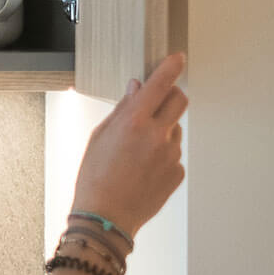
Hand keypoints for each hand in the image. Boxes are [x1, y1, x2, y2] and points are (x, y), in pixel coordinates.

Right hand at [72, 51, 187, 238]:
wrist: (106, 216)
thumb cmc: (95, 178)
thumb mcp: (99, 137)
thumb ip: (122, 109)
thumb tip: (135, 89)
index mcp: (134, 123)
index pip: (159, 84)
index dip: (170, 67)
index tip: (176, 58)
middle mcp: (157, 135)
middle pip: (179, 100)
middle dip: (170, 95)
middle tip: (156, 102)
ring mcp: (171, 154)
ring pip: (174, 128)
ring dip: (162, 129)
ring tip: (137, 151)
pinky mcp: (178, 171)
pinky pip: (173, 152)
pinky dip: (161, 153)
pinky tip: (141, 168)